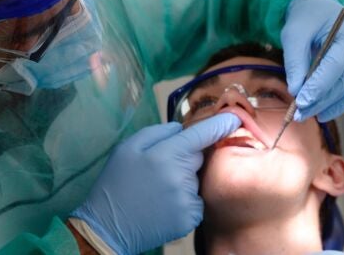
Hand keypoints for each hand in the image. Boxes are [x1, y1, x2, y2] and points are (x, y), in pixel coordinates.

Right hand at [70, 113, 240, 253]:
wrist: (108, 227)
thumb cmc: (115, 183)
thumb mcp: (126, 149)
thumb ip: (155, 132)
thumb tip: (180, 129)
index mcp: (165, 154)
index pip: (201, 134)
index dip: (220, 124)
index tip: (234, 117)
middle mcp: (181, 175)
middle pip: (198, 158)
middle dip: (185, 159)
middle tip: (158, 171)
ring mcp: (187, 198)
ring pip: (196, 180)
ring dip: (183, 181)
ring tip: (157, 191)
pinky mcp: (190, 218)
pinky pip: (195, 200)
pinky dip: (184, 201)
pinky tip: (164, 205)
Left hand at [281, 0, 343, 121]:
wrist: (319, 12)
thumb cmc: (306, 21)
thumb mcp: (293, 35)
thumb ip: (294, 61)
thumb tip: (295, 90)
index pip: (335, 64)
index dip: (319, 85)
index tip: (302, 101)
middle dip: (322, 100)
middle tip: (301, 114)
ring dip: (330, 105)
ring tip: (309, 115)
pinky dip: (338, 104)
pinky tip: (323, 113)